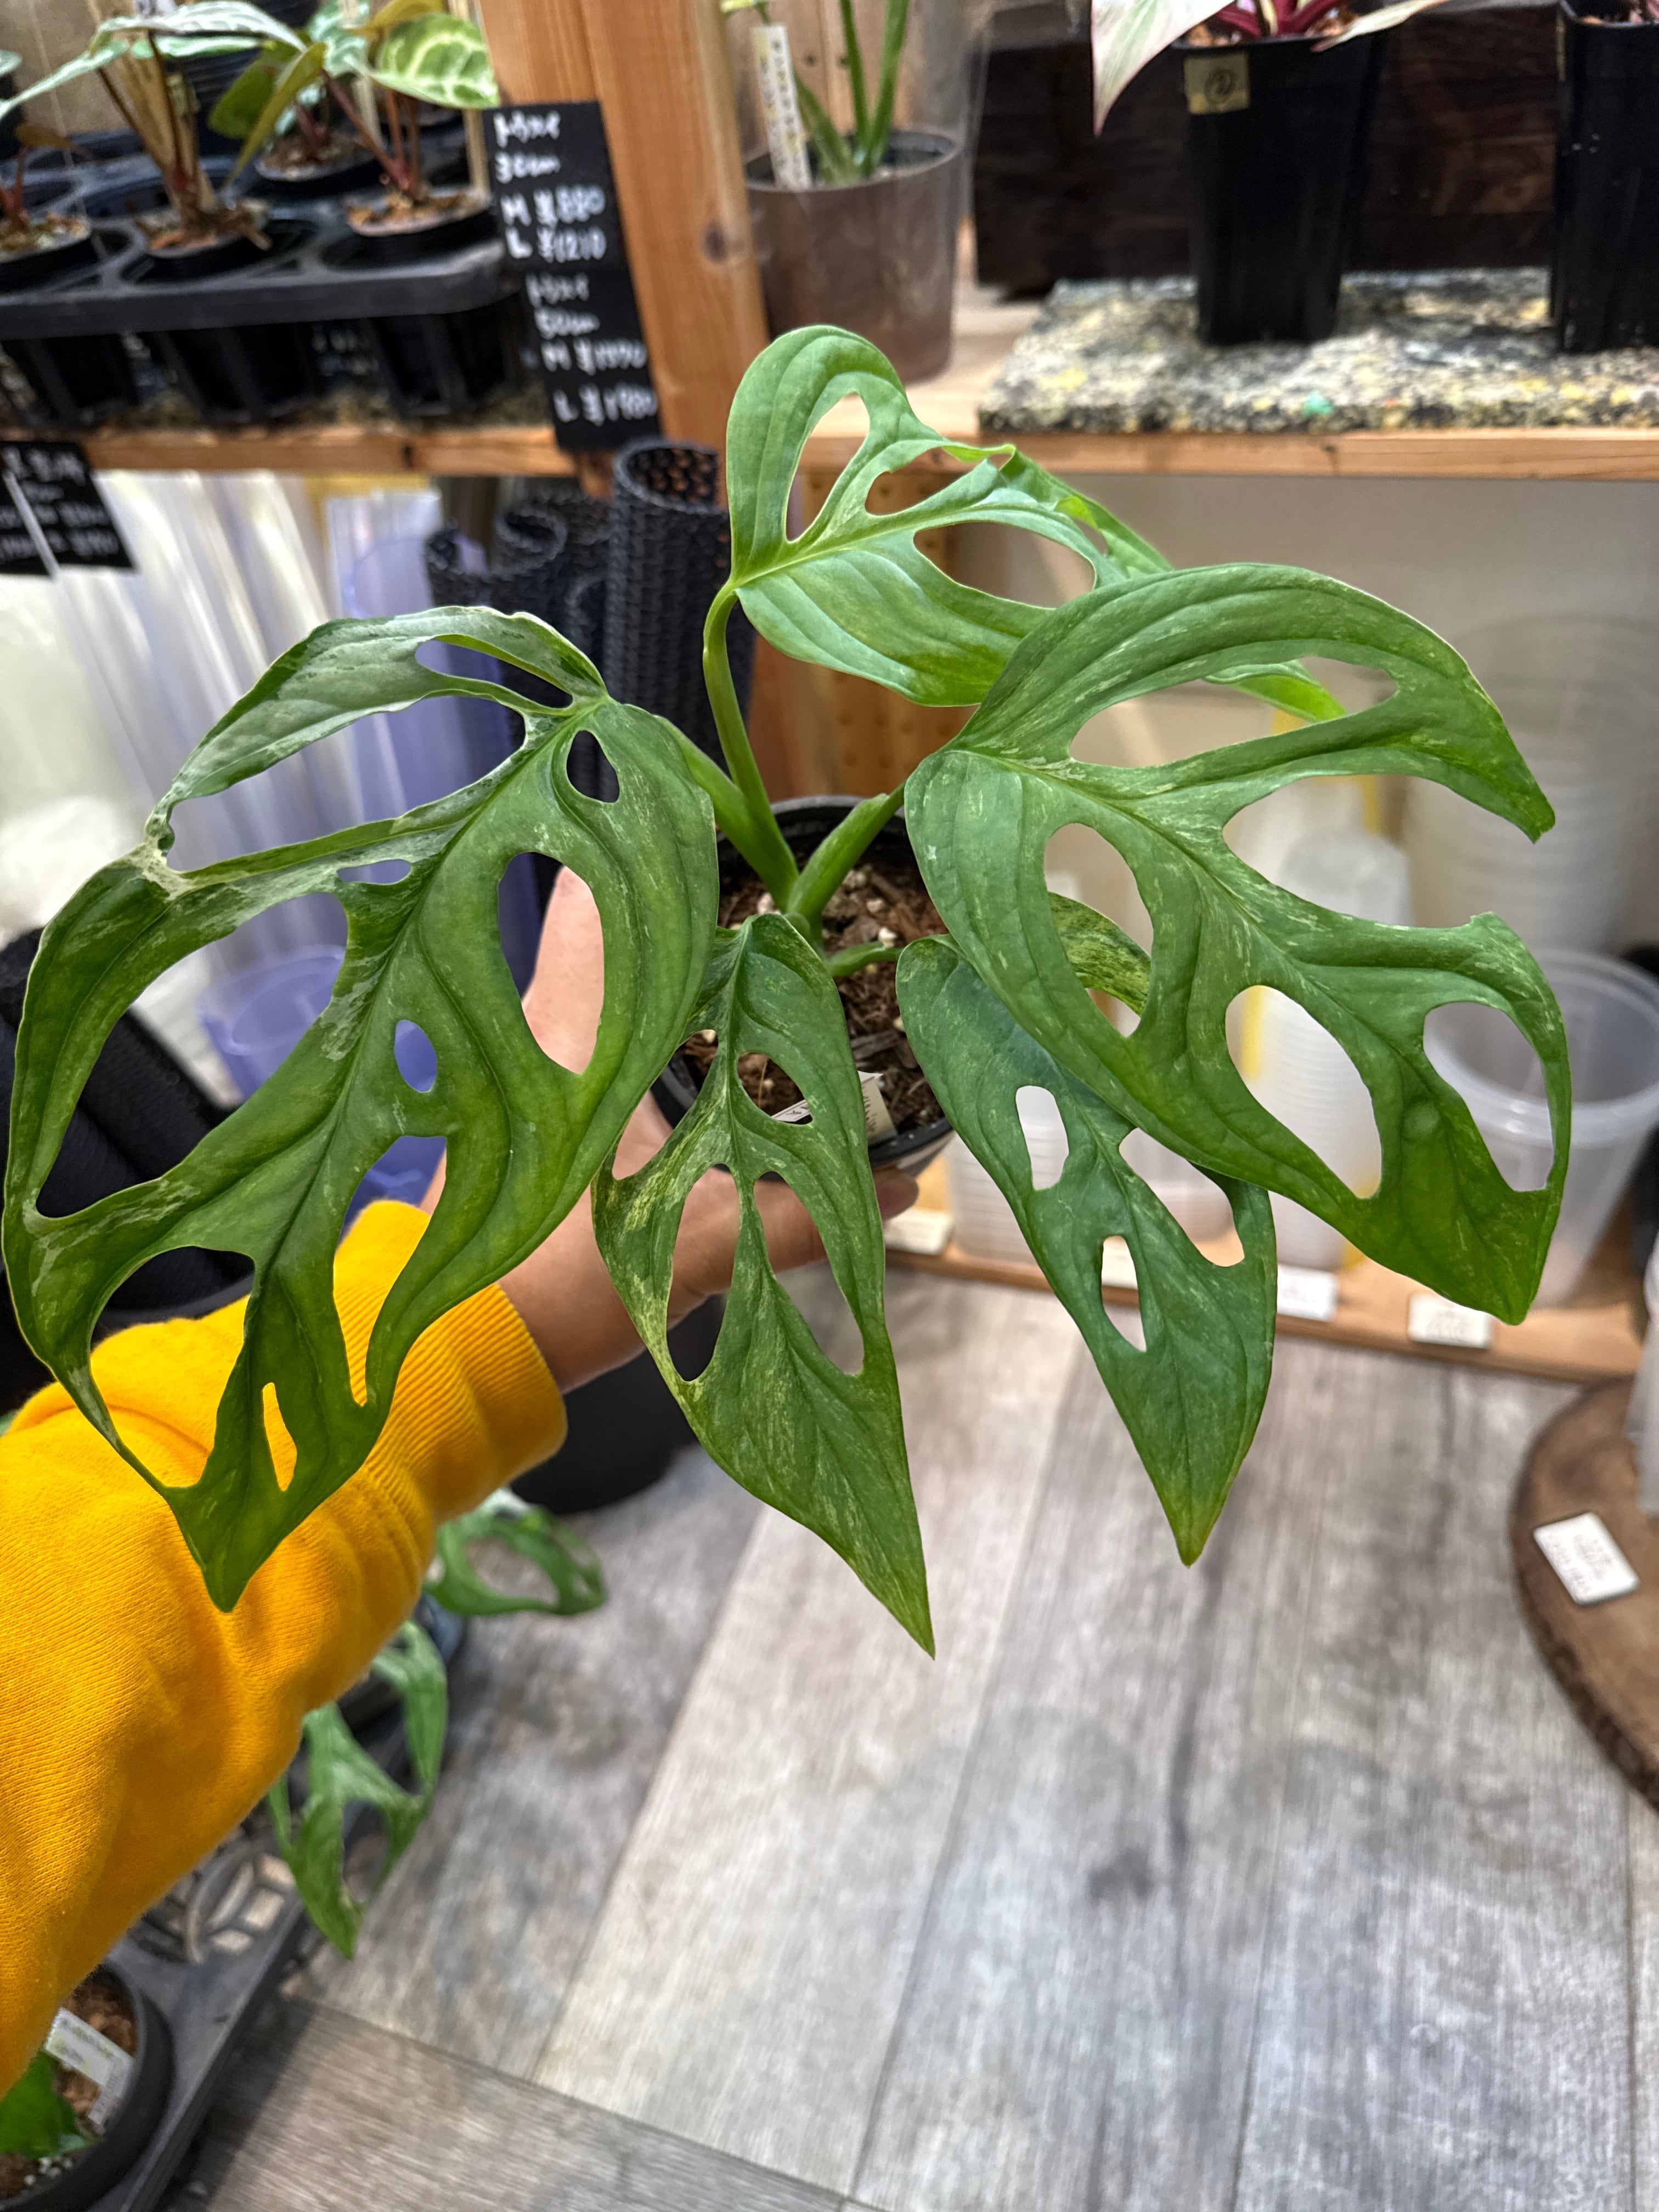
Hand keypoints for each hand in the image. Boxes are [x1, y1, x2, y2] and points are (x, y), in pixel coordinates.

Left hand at [424, 868, 916, 1393]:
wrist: (462, 1351)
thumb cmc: (558, 1287)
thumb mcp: (691, 1249)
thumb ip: (802, 1214)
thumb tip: (897, 1182)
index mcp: (575, 1028)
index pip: (598, 883)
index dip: (657, 829)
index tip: (730, 816)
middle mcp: (541, 1022)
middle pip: (607, 908)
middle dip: (685, 882)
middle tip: (773, 877)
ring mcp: (525, 1057)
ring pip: (601, 961)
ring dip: (665, 942)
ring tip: (757, 936)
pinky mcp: (526, 1100)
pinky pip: (594, 1015)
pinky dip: (648, 1002)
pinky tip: (707, 1025)